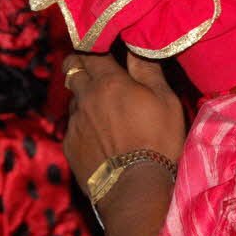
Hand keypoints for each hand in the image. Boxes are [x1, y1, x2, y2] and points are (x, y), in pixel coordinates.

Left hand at [61, 53, 185, 189]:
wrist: (135, 190)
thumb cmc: (158, 142)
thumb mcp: (165, 101)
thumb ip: (148, 70)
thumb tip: (137, 45)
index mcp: (108, 82)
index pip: (89, 50)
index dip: (93, 45)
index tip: (101, 46)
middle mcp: (85, 98)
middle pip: (71, 69)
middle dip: (80, 64)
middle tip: (94, 70)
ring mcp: (74, 123)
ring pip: (73, 99)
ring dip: (84, 98)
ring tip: (103, 112)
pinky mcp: (69, 145)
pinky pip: (73, 126)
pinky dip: (83, 126)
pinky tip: (100, 139)